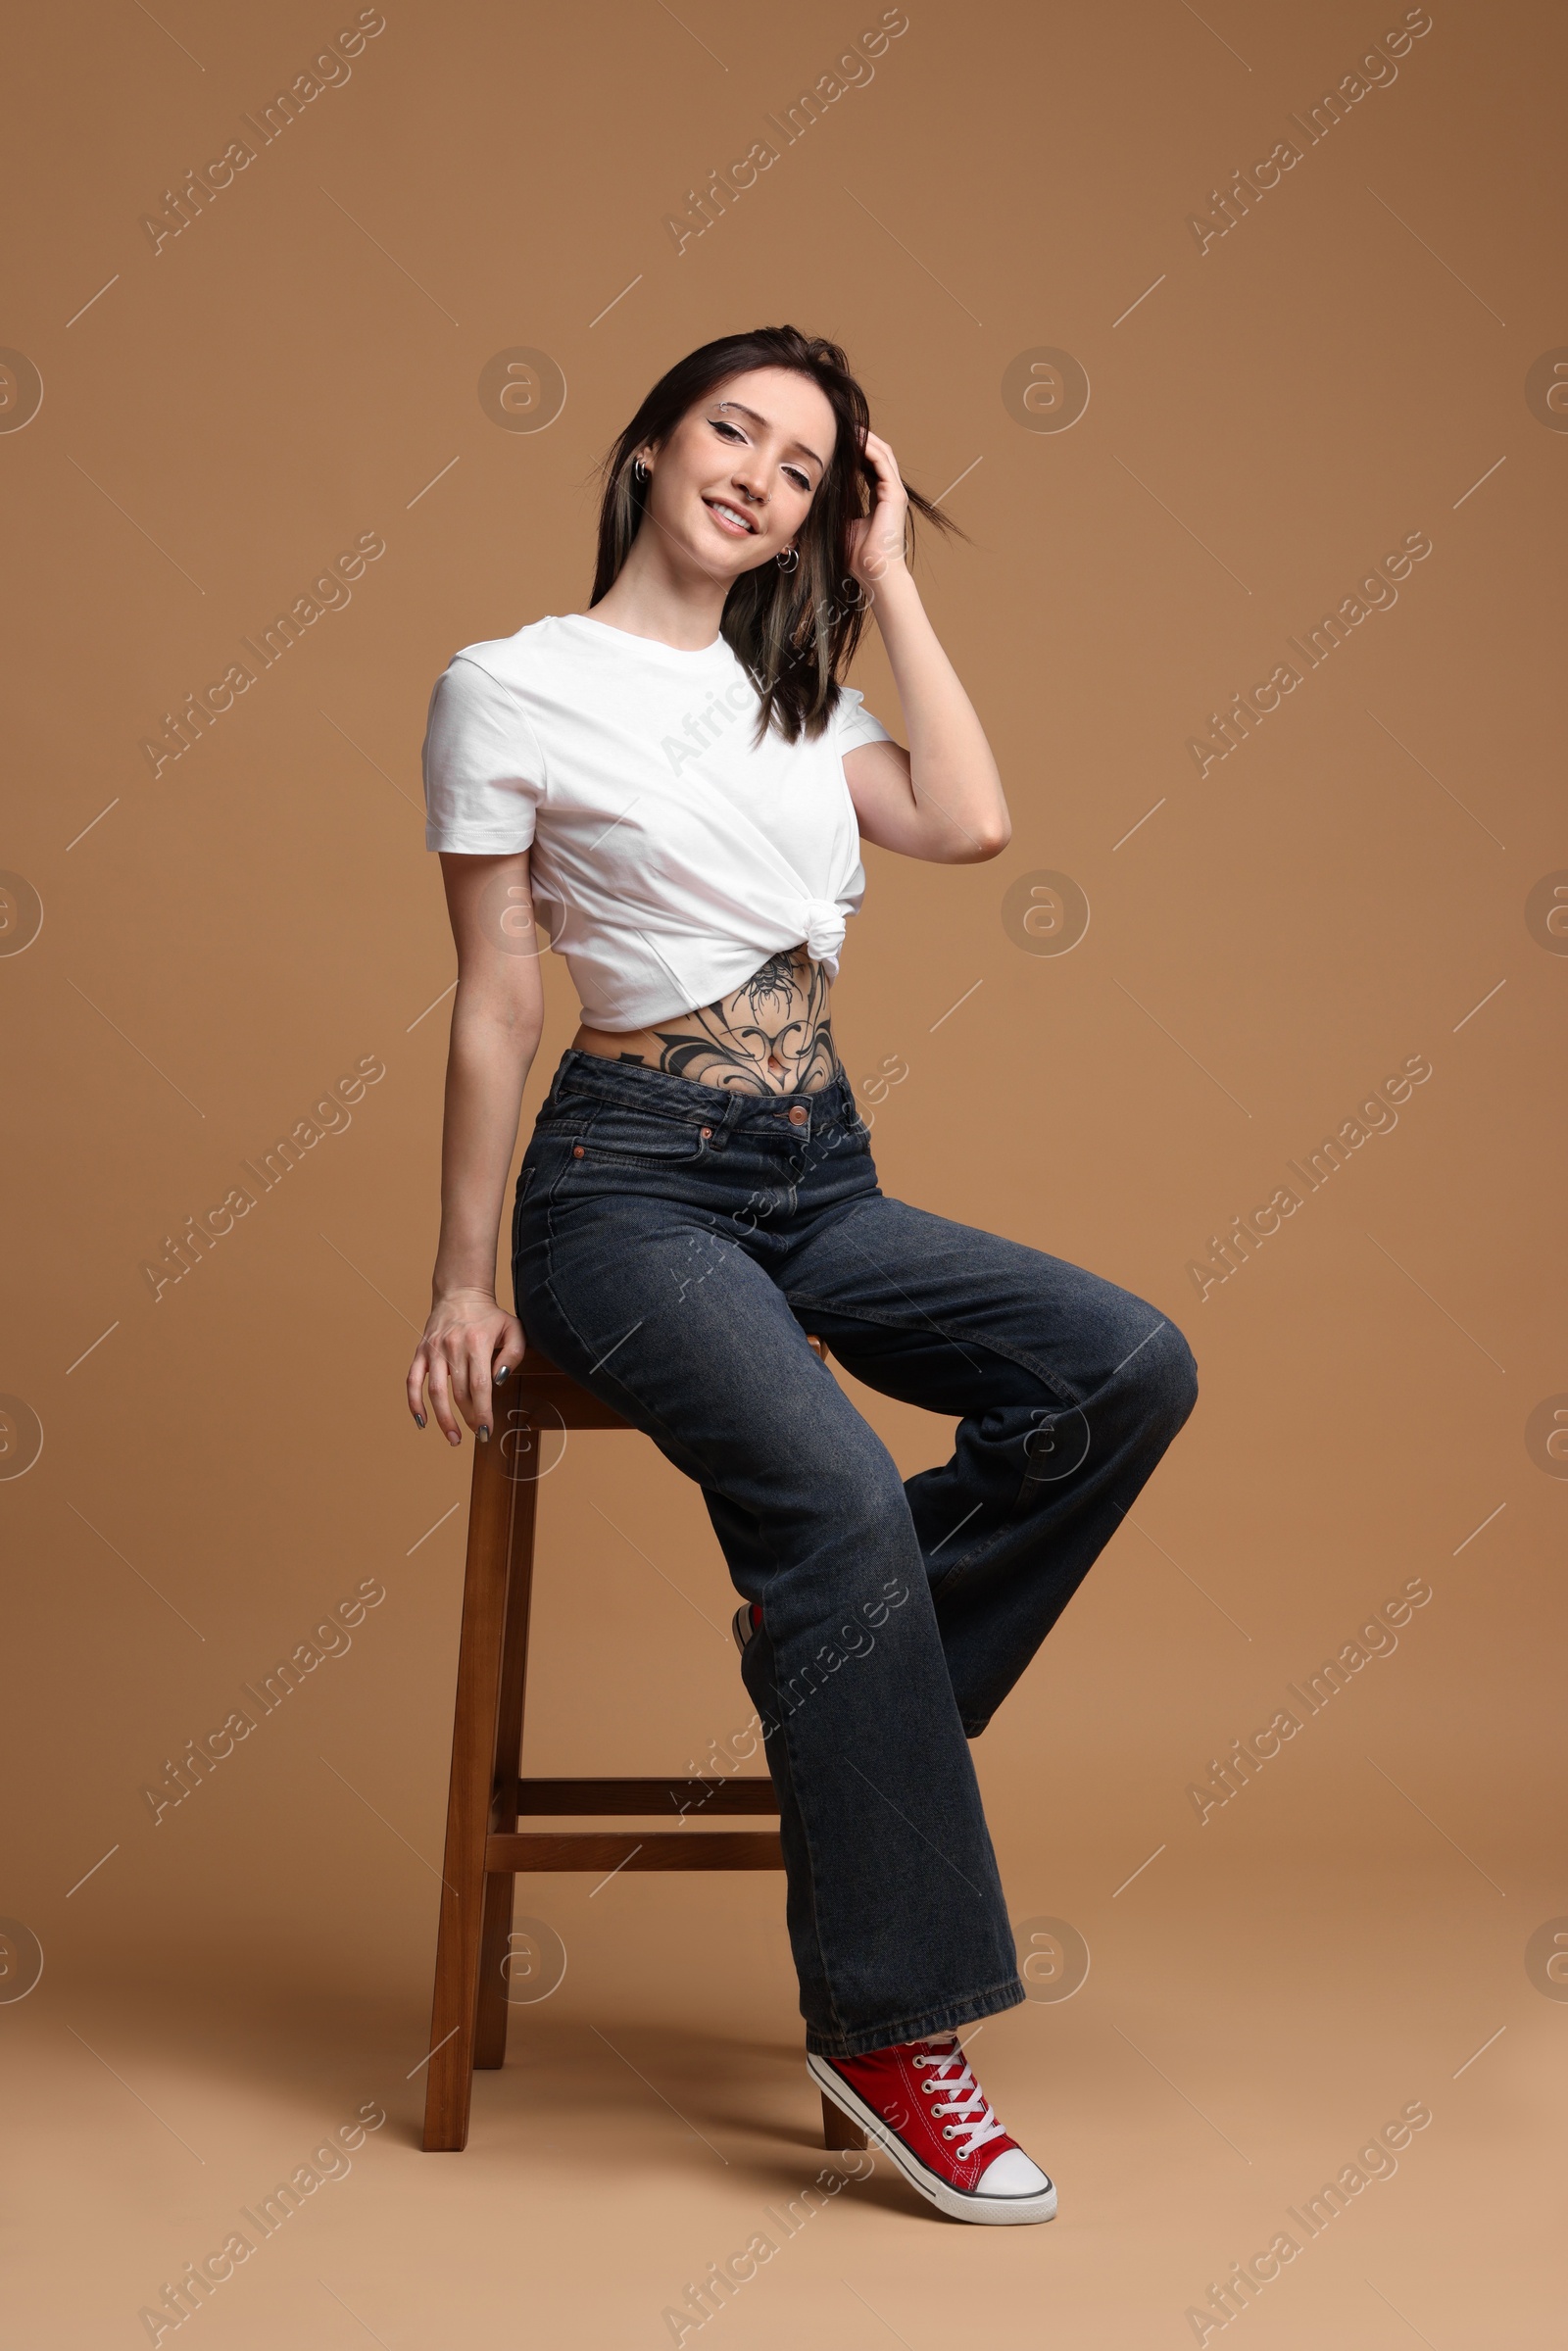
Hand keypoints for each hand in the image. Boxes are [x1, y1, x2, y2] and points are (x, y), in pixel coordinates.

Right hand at [407, 1289, 524, 1446]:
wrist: (460, 1293)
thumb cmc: (489, 1316)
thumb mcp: (513, 1329)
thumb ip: (513, 1355)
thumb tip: (499, 1381)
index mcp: (477, 1343)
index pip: (479, 1386)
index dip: (482, 1412)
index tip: (487, 1431)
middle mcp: (453, 1347)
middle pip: (459, 1393)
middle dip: (468, 1419)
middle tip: (477, 1434)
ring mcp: (434, 1350)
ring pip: (436, 1392)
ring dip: (443, 1419)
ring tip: (453, 1438)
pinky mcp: (421, 1352)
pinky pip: (413, 1381)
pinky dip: (414, 1403)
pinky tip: (422, 1421)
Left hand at [845, 429, 908, 588]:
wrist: (874, 572)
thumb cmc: (857, 557)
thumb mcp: (840, 525)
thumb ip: (834, 509)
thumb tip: (810, 502)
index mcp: (880, 500)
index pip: (870, 467)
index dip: (856, 452)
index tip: (838, 442)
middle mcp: (890, 493)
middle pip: (878, 455)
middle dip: (862, 439)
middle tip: (842, 427)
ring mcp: (895, 493)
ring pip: (883, 454)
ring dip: (866, 439)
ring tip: (848, 428)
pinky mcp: (895, 494)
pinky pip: (883, 462)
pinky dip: (869, 448)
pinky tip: (855, 440)